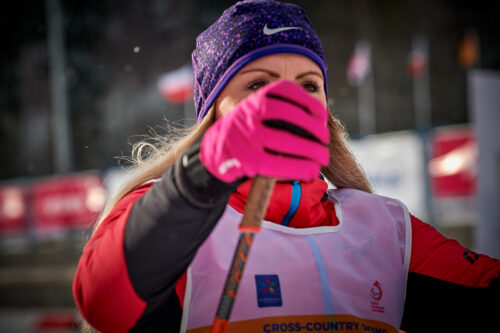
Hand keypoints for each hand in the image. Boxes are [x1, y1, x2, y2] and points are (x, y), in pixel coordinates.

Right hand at [200, 80, 329, 182]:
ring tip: (323, 157)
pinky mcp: (248, 161)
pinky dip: (300, 167)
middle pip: (291, 117)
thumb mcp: (251, 113)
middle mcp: (249, 114)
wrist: (211, 156)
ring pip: (288, 142)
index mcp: (253, 99)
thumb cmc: (241, 135)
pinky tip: (311, 171)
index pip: (286, 91)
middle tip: (326, 140)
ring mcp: (248, 137)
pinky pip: (279, 164)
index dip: (309, 101)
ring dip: (312, 151)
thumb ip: (274, 111)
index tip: (322, 114)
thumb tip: (316, 121)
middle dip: (315, 129)